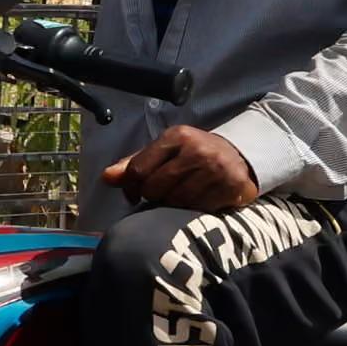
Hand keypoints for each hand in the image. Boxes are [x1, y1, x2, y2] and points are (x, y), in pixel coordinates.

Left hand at [104, 124, 258, 211]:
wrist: (240, 155)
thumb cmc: (193, 154)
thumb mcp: (165, 150)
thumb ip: (134, 163)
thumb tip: (106, 178)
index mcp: (177, 136)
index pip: (138, 169)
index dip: (130, 186)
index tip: (134, 193)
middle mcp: (197, 150)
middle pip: (155, 189)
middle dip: (153, 195)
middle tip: (164, 191)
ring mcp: (216, 169)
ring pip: (175, 202)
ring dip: (173, 204)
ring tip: (182, 194)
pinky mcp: (231, 186)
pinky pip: (198, 209)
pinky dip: (194, 209)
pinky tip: (200, 198)